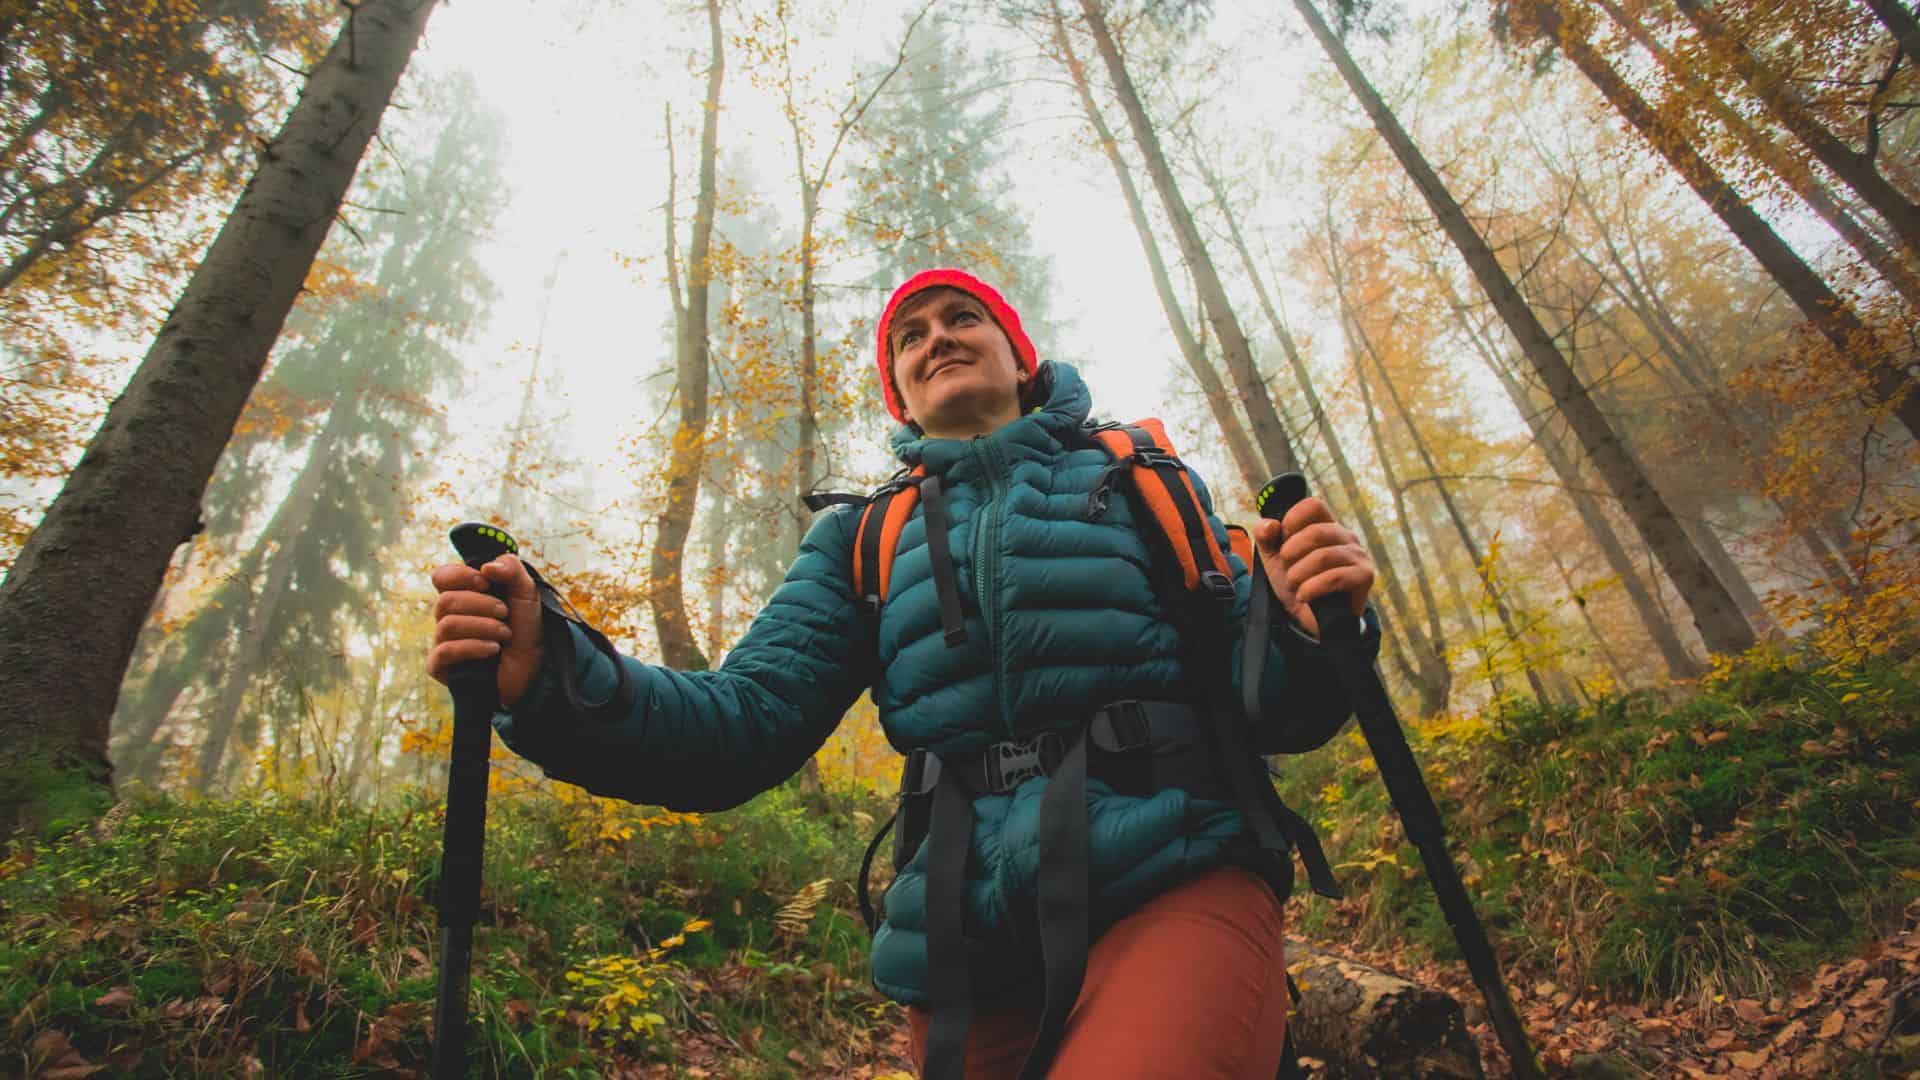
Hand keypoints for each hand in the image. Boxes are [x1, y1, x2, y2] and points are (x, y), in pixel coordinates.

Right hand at [428, 554, 545, 705]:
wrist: (535, 669)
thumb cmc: (526, 629)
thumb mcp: (527, 593)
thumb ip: (511, 570)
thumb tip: (485, 567)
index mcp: (462, 595)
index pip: (441, 577)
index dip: (460, 576)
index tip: (486, 582)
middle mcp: (448, 617)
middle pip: (445, 600)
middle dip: (481, 604)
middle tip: (505, 612)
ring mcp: (443, 642)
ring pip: (447, 625)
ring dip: (482, 626)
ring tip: (505, 633)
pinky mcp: (441, 667)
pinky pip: (445, 651)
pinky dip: (473, 647)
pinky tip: (493, 649)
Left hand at [1253, 497, 1374, 638]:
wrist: (1309, 619)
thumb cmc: (1296, 582)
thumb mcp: (1274, 559)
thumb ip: (1266, 537)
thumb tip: (1270, 524)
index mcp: (1326, 525)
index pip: (1313, 505)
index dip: (1292, 520)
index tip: (1282, 541)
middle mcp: (1346, 536)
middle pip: (1316, 531)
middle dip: (1292, 553)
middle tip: (1287, 569)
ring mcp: (1358, 555)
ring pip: (1324, 556)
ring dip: (1300, 574)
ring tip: (1294, 585)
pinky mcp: (1364, 576)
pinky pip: (1335, 577)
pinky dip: (1312, 588)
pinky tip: (1303, 596)